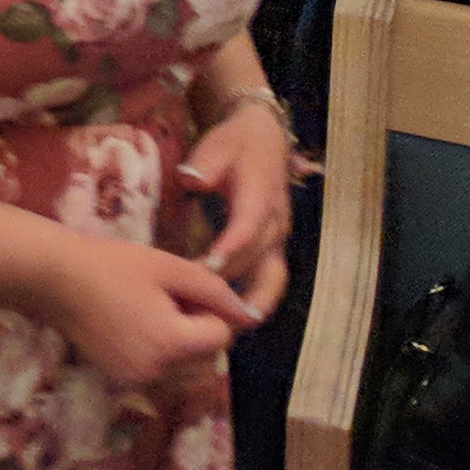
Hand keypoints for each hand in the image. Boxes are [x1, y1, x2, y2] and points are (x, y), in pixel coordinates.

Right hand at [29, 233, 260, 388]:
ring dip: (183, 346)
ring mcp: (138, 382)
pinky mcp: (123, 383)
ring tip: (153, 313)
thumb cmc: (112, 265)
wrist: (55, 279)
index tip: (182, 291)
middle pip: (208, 358)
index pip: (221, 337)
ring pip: (187, 371)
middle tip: (169, 299)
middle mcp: (159, 373)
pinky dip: (162, 356)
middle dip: (199, 331)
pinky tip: (137, 327)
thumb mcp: (168, 267)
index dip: (209, 310)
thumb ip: (214, 291)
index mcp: (172, 344)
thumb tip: (251, 314)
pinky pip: (163, 376)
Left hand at [177, 99, 299, 317]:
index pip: (247, 229)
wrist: (264, 140)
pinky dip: (253, 299)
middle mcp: (275, 225)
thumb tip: (192, 180)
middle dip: (236, 290)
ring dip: (253, 305)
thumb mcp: (217, 145)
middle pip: (261, 264)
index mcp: (260, 198)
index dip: (230, 251)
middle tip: (206, 312)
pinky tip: (228, 317)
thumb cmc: (235, 144)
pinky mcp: (273, 248)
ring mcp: (278, 239)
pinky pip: (269, 279)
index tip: (207, 270)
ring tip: (225, 329)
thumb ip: (204, 164)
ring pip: (273, 280)